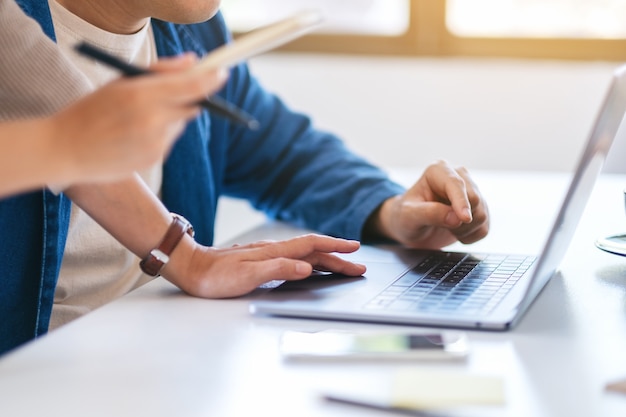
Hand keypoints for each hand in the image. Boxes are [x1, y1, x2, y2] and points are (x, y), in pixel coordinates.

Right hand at [48, 53, 227, 183]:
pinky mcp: (154, 160)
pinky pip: (168, 142)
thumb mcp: (120, 83)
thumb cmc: (91, 110)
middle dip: (188, 100)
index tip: (223, 73)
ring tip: (136, 120)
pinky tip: (132, 137)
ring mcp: (155, 144)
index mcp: (141, 96)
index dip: (211, 80)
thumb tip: (193, 62)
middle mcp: (152, 121)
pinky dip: (159, 136)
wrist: (65, 150)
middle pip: (191, 107)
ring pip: (179, 125)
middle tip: (172, 96)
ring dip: (169, 119)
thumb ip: (160, 71)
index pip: (190, 87)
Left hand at [163, 234, 365, 297]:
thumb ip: (277, 270)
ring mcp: (268, 253)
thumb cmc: (215, 276)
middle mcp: (274, 249)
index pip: (312, 245)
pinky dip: (310, 260)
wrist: (191, 268)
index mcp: (274, 251)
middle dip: (338, 256)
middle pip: (313, 250)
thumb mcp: (247, 276)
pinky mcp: (262, 260)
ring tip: (343, 264)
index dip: (335, 247)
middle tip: (358, 265)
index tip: (355, 250)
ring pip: (304, 253)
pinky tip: (310, 266)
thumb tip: (307, 267)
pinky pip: (294, 257)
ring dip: (326, 258)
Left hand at [365, 160, 489, 248]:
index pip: (456, 184)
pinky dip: (470, 236)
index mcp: (438, 171)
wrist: (410, 227)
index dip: (461, 202)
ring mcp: (471, 191)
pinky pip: (484, 227)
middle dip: (459, 220)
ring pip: (482, 214)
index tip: (464, 218)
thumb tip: (456, 218)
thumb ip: (429, 214)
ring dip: (463, 229)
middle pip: (475, 199)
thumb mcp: (409, 216)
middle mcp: (458, 176)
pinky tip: (455, 232)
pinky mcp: (479, 208)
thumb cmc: (404, 216)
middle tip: (441, 225)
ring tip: (445, 227)